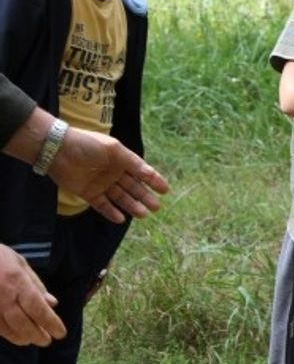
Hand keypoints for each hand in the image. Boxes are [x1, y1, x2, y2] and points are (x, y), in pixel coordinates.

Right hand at [0, 245, 64, 345]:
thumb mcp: (21, 264)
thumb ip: (37, 285)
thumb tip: (53, 304)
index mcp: (17, 282)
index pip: (38, 308)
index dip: (50, 323)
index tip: (61, 333)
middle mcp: (3, 296)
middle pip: (22, 322)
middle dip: (36, 334)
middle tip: (47, 341)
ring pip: (6, 328)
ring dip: (21, 337)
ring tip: (31, 341)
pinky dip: (6, 334)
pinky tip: (15, 336)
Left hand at [49, 128, 169, 224]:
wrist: (58, 150)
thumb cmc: (88, 145)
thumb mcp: (114, 150)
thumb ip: (132, 162)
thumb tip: (148, 172)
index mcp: (121, 160)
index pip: (141, 172)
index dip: (154, 180)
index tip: (165, 190)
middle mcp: (113, 173)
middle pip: (132, 187)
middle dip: (145, 197)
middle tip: (156, 207)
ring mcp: (101, 184)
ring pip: (120, 197)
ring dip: (131, 205)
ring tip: (143, 214)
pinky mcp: (88, 193)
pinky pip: (102, 205)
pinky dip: (111, 212)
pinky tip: (120, 219)